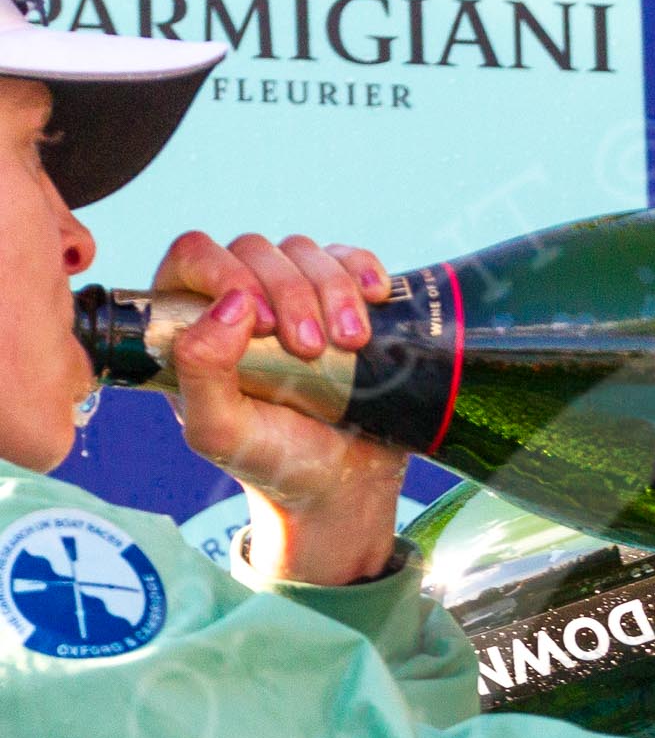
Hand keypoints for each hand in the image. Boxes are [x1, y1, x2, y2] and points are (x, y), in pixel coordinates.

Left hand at [154, 231, 408, 586]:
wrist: (342, 487)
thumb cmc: (273, 462)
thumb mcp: (219, 430)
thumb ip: (200, 369)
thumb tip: (234, 303)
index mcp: (193, 321)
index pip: (197, 256)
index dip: (229, 273)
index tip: (264, 326)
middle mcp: (240, 301)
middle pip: (256, 250)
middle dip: (291, 293)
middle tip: (313, 351)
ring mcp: (295, 299)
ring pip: (305, 251)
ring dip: (333, 290)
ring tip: (353, 344)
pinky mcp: (343, 303)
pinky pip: (350, 258)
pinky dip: (364, 270)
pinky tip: (377, 297)